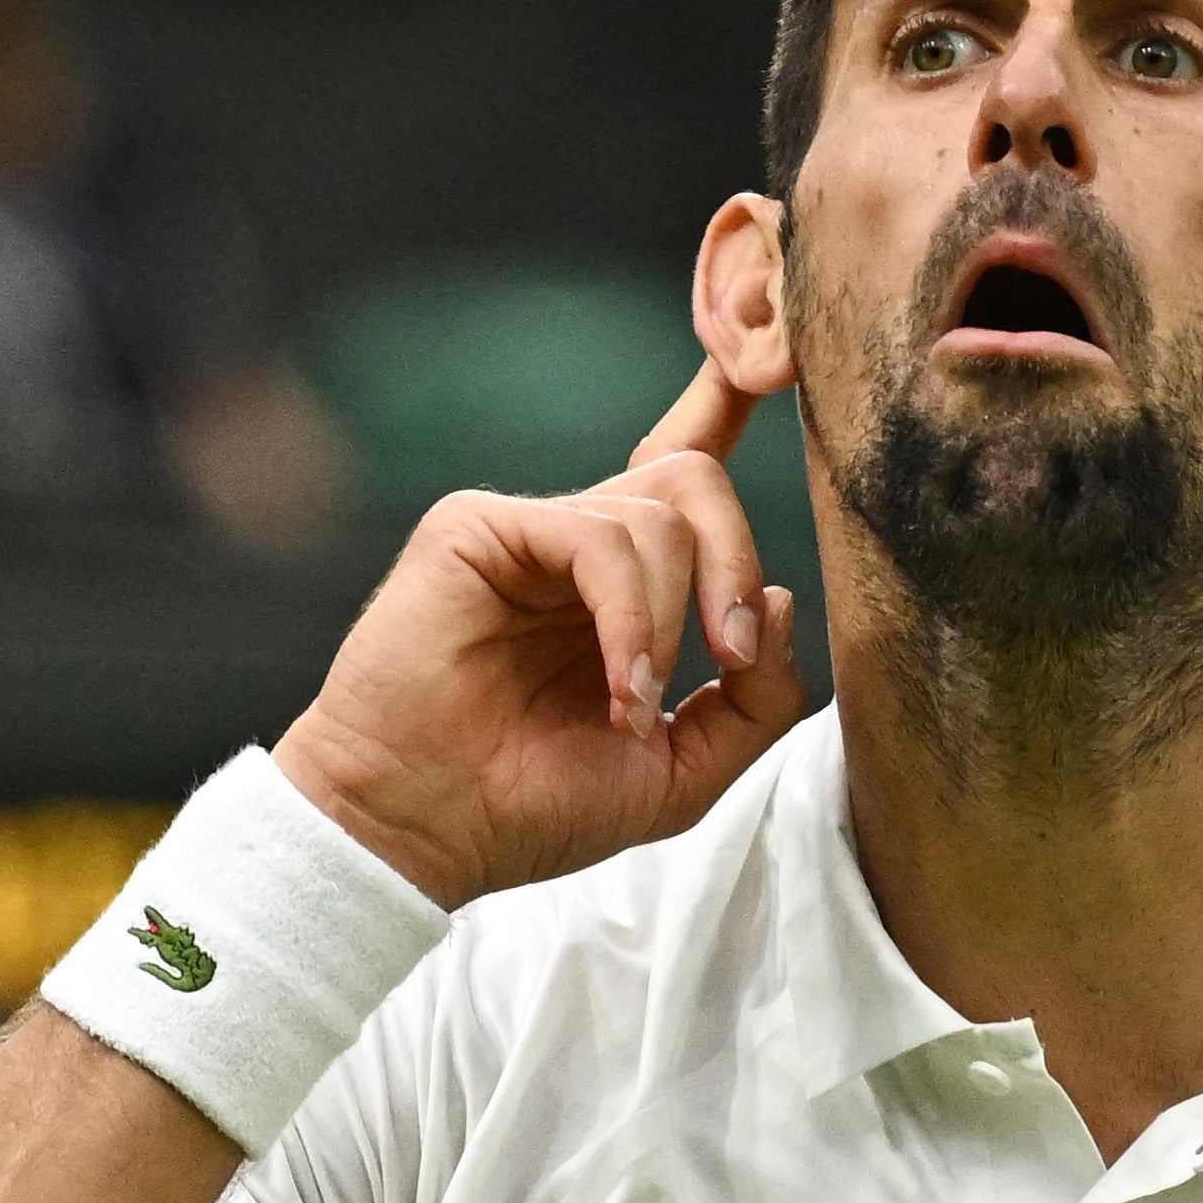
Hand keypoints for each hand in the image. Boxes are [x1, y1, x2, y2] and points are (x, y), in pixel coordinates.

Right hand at [275, 367, 811, 907]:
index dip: (723, 411)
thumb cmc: (531, 807)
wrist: (424, 834)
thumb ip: (754, 699)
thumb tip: (778, 599)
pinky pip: (598, 537)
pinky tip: (619, 684)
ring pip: (658, 510)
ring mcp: (526, 532)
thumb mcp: (681, 772)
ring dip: (673, 617)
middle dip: (738, 561)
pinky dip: (631, 615)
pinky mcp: (476, 527)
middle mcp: (577, 547)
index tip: (767, 368)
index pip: (683, 486)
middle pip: (694, 481)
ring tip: (635, 703)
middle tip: (731, 656)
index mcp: (621, 590)